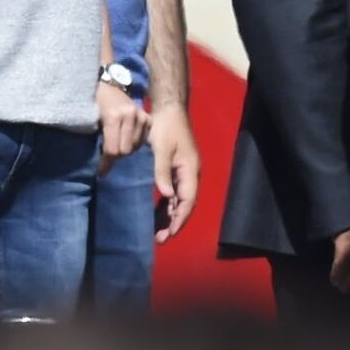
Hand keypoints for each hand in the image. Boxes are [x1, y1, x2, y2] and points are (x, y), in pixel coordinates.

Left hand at [97, 83, 148, 174]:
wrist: (109, 84)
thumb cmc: (96, 102)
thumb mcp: (92, 119)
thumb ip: (99, 138)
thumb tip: (101, 164)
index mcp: (114, 116)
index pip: (112, 149)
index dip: (106, 163)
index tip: (101, 173)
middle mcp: (130, 116)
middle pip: (125, 151)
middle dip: (116, 156)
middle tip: (109, 156)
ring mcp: (141, 116)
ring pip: (135, 147)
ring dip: (126, 150)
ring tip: (118, 145)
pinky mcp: (148, 117)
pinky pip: (143, 140)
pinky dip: (135, 143)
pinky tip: (128, 139)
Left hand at [149, 103, 200, 240]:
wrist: (169, 110)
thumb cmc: (166, 127)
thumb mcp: (162, 149)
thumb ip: (162, 172)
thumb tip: (167, 196)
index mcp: (190, 170)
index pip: (187, 201)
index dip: (179, 219)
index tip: (170, 233)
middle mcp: (190, 174)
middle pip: (184, 204)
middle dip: (174, 222)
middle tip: (160, 239)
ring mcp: (184, 173)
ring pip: (179, 201)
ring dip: (170, 216)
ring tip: (159, 233)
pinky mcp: (177, 170)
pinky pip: (173, 193)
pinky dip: (167, 205)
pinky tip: (158, 215)